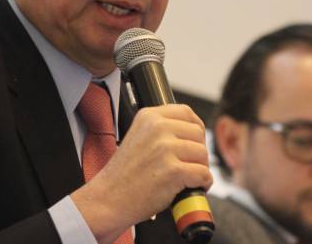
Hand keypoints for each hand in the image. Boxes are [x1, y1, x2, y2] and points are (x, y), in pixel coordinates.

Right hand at [71, 104, 211, 242]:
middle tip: (187, 165)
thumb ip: (162, 129)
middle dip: (198, 152)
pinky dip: (202, 184)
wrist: (108, 199)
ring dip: (200, 168)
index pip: (186, 112)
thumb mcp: (139, 136)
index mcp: (149, 116)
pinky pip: (204, 174)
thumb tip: (193, 130)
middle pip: (198, 134)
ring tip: (186, 178)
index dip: (195, 129)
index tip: (193, 141)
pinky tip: (190, 188)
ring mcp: (165, 148)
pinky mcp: (173, 171)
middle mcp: (158, 128)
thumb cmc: (124, 174)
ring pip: (203, 154)